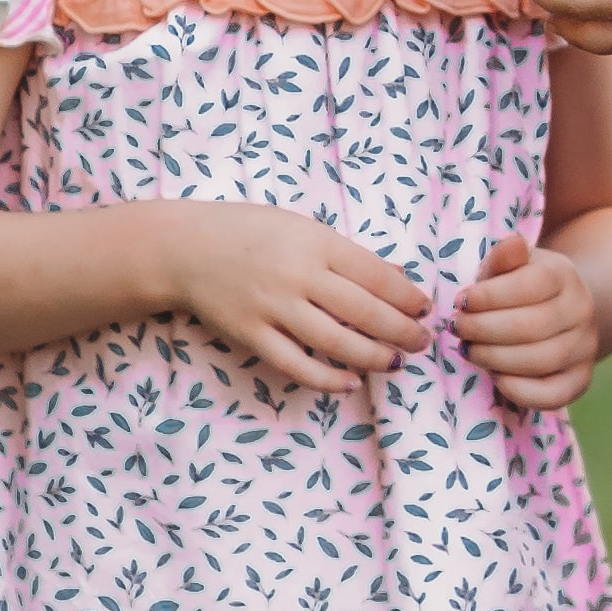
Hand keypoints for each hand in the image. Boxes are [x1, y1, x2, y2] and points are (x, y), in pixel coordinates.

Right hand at [160, 203, 431, 395]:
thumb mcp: (302, 227)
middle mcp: (298, 276)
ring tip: (396, 361)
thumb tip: (397, 277)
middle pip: (364, 312)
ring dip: (374, 357)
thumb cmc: (251, 233)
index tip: (425, 308)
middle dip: (402, 330)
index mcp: (316, 243)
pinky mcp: (252, 336)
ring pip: (336, 342)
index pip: (376, 275)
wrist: (187, 249)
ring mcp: (274, 308)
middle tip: (423, 341)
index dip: (406, 296)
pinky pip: (296, 365)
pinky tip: (350, 383)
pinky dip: (327, 379)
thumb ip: (345, 253)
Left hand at [453, 231, 607, 414]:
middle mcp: (582, 310)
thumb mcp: (513, 266)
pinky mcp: (580, 380)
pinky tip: (495, 377)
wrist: (562, 311)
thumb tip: (511, 244)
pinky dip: (519, 391)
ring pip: (539, 361)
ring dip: (494, 358)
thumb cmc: (522, 286)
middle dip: (483, 330)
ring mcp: (585, 347)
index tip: (460, 301)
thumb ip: (505, 258)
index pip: (529, 286)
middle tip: (457, 328)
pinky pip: (552, 395)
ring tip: (469, 350)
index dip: (488, 296)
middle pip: (530, 326)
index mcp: (564, 275)